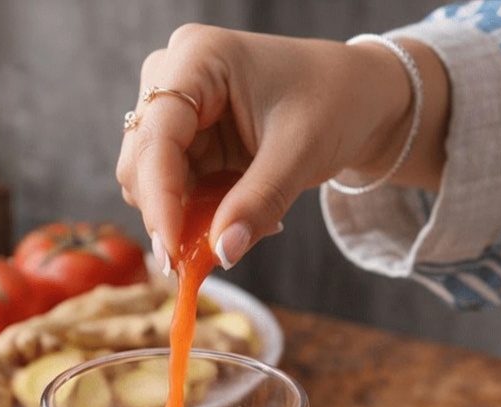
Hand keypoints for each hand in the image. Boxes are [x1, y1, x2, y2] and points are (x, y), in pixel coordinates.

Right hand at [115, 24, 444, 271]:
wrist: (360, 96)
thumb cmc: (337, 101)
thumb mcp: (301, 151)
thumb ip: (258, 202)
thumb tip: (221, 253)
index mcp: (198, 58)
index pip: (156, 138)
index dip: (159, 198)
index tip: (171, 252)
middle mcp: (171, 76)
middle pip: (140, 161)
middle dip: (168, 212)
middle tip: (203, 256)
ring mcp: (171, 107)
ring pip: (147, 180)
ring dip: (182, 215)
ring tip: (238, 225)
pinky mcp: (180, 137)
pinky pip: (168, 189)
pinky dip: (194, 212)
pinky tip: (234, 214)